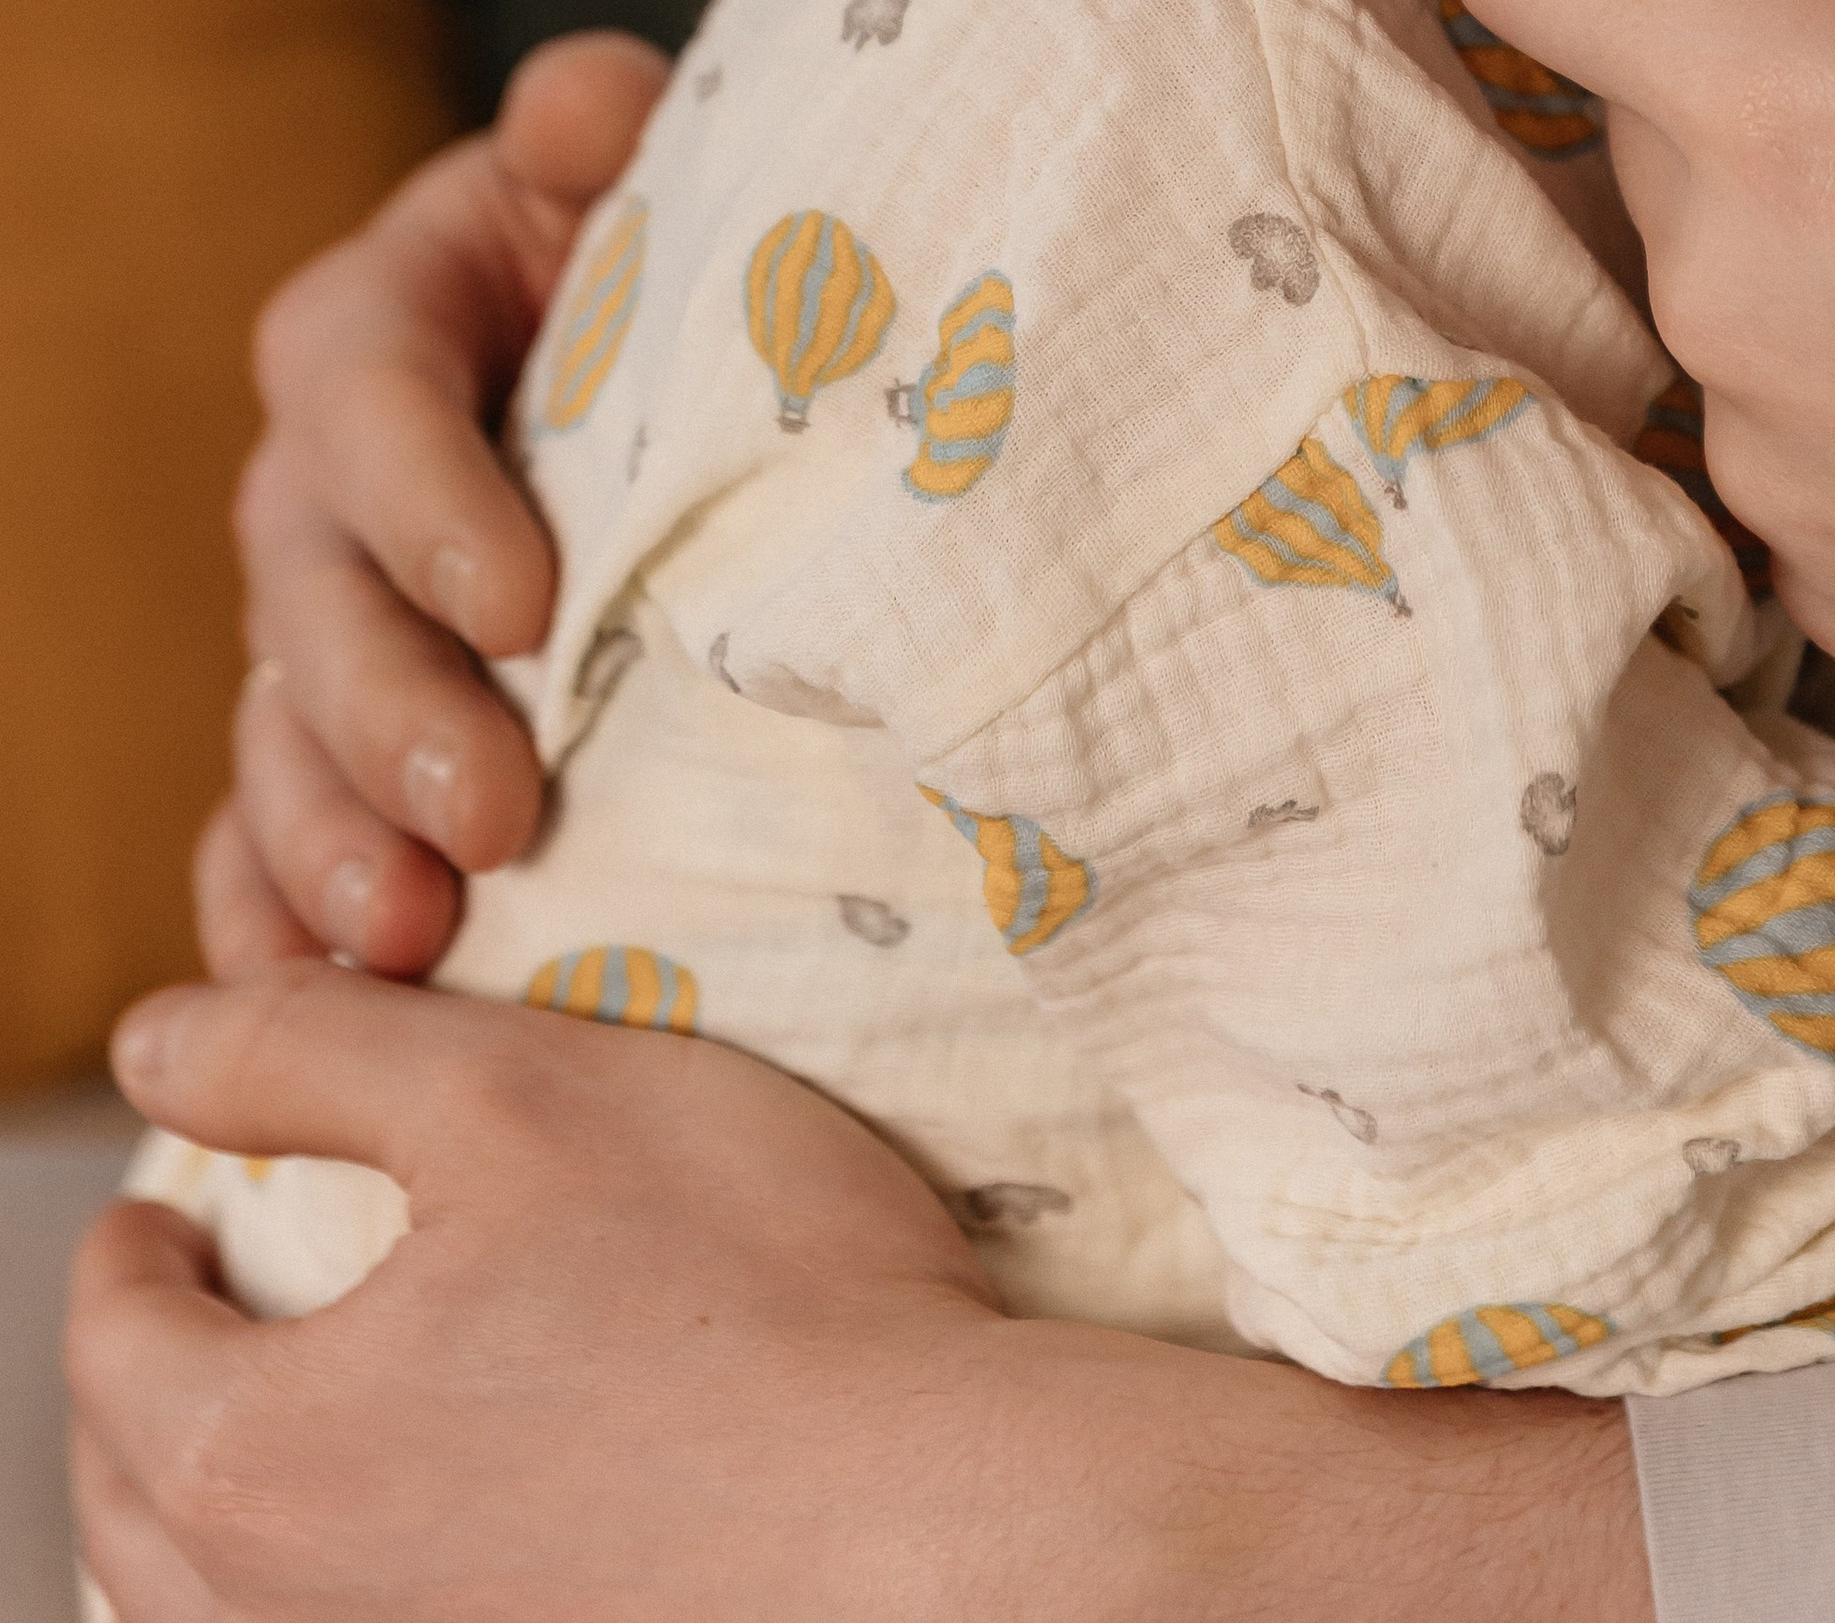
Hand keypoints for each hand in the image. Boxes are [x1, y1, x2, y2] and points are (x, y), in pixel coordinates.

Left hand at [68, 969, 1643, 1622]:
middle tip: (201, 1306)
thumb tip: (152, 1040)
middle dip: (148, 1394)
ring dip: (222, 1516)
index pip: (117, 1343)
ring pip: (228, 1612)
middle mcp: (297, 1612)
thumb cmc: (753, 1291)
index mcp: (262, 1457)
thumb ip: (312, 1050)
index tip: (159, 1205)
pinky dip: (329, 1585)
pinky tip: (424, 1525)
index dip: (127, 1249)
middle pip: (140, 1506)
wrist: (946, 1521)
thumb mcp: (518, 1094)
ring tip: (288, 1425)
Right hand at [205, 36, 668, 979]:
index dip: (431, 500)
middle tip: (492, 815)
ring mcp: (311, 632)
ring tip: (419, 943)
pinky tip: (321, 1007)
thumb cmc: (665, 266)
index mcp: (374, 325)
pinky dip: (281, 925)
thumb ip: (605, 130)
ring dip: (334, 851)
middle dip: (391, 718)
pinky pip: (266, 844)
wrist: (669, 389)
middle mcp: (314, 488)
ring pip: (281, 746)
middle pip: (315, 604)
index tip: (527, 601)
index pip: (364, 399)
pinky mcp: (332, 748)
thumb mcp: (645, 178)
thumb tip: (584, 100)